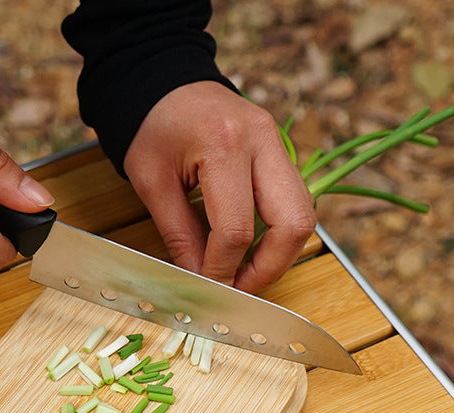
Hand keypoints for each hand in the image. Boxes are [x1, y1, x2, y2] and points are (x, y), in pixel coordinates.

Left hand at [123, 81, 315, 292]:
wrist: (162, 79)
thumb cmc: (149, 126)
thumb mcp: (152, 184)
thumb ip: (180, 237)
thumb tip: (201, 281)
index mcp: (224, 145)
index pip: (237, 230)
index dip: (223, 271)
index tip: (209, 292)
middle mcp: (263, 141)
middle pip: (293, 224)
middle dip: (268, 268)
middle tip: (238, 290)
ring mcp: (278, 144)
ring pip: (303, 215)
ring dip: (278, 255)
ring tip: (244, 274)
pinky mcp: (280, 151)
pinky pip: (293, 203)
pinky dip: (277, 234)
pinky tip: (250, 248)